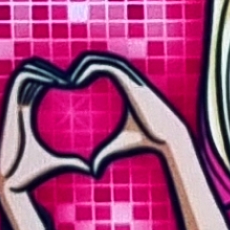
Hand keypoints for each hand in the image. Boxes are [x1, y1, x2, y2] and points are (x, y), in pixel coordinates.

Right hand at [0, 61, 80, 229]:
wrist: (14, 185)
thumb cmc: (36, 174)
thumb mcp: (62, 163)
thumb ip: (75, 162)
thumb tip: (92, 168)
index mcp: (26, 114)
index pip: (36, 86)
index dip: (51, 78)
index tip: (72, 81)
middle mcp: (17, 107)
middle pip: (30, 74)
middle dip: (49, 69)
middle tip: (71, 75)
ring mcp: (13, 108)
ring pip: (24, 72)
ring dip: (44, 69)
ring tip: (65, 77)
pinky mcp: (10, 110)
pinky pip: (20, 80)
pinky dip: (36, 74)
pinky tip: (56, 81)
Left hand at [69, 53, 196, 170]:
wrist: (167, 140)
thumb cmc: (144, 141)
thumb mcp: (117, 147)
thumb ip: (103, 154)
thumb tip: (92, 170)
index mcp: (125, 86)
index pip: (102, 67)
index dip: (85, 71)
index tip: (69, 84)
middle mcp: (129, 78)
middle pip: (100, 59)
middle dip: (81, 65)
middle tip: (63, 79)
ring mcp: (132, 78)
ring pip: (104, 59)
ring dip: (84, 65)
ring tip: (68, 79)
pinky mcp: (133, 82)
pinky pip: (109, 66)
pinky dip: (92, 68)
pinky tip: (78, 81)